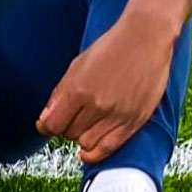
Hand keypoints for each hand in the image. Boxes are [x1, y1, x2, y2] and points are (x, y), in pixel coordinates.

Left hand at [36, 11, 176, 163]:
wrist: (146, 38)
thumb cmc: (111, 47)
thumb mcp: (77, 65)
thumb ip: (60, 94)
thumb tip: (45, 120)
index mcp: (78, 89)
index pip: (52, 125)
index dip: (46, 126)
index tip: (47, 124)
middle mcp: (97, 105)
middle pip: (70, 134)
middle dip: (66, 127)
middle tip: (73, 116)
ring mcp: (117, 114)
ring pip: (87, 144)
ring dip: (82, 137)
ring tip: (85, 125)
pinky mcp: (135, 121)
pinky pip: (110, 148)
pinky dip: (96, 154)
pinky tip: (88, 151)